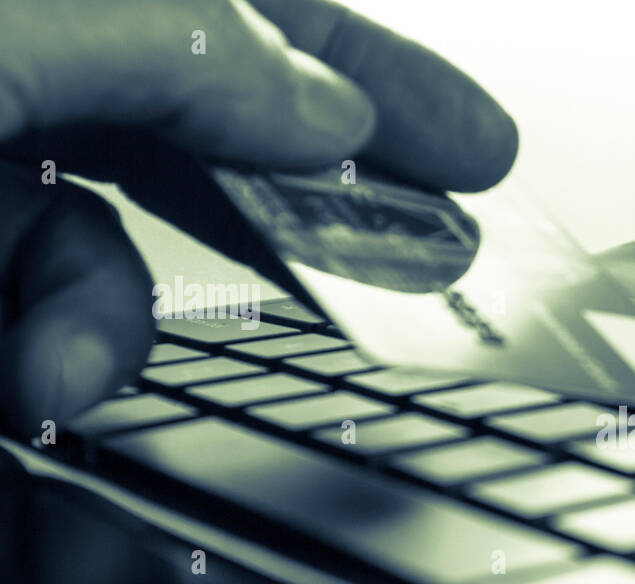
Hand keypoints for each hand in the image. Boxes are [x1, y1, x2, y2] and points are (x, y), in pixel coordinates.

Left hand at [0, 0, 517, 434]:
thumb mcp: (10, 26)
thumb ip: (177, 44)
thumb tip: (329, 107)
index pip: (238, 9)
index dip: (368, 71)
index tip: (475, 146)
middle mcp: (18, 62)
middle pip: (197, 124)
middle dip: (295, 204)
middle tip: (420, 258)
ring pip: (99, 241)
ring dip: (105, 321)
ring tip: (56, 371)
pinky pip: (40, 313)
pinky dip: (55, 355)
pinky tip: (34, 382)